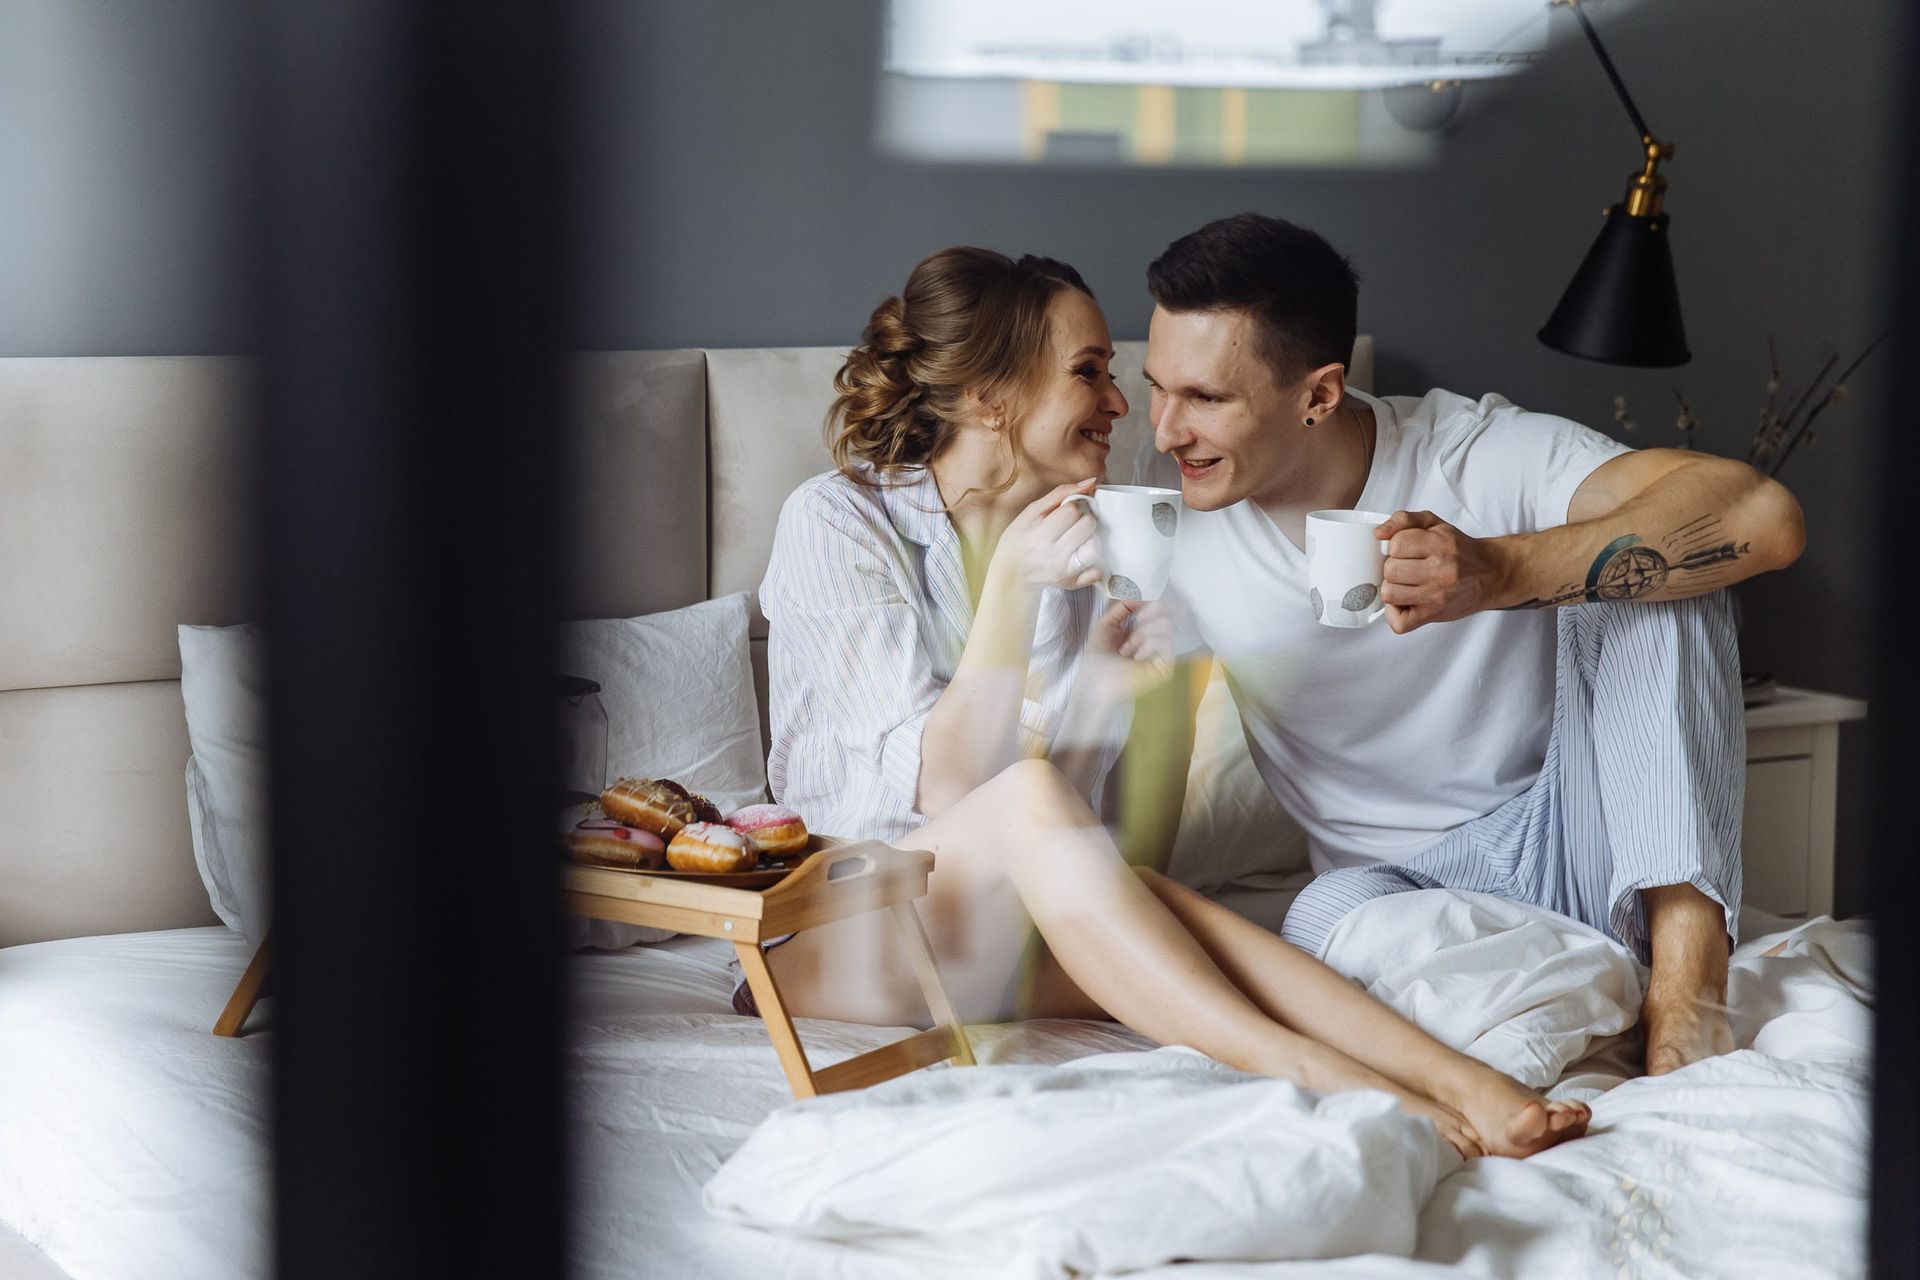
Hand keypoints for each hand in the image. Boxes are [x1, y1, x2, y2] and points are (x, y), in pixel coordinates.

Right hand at [998, 478, 1103, 591]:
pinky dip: (1094, 563)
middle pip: (1087, 526)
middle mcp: (1054, 555)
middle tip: (1071, 525)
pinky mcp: (1072, 583)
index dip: (1073, 506)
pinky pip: (1097, 571)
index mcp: (1041, 534)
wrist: (1011, 573)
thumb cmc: (1020, 539)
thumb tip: (1091, 482)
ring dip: (1090, 540)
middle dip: (1083, 520)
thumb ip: (1060, 494)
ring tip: (1077, 540)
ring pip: (1095, 548)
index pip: (1072, 510)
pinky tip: (1081, 556)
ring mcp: (1065, 572)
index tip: (1065, 511)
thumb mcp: (1031, 512)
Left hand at [1086, 600, 1175, 694]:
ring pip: (1165, 626)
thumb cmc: (1097, 659)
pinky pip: (1166, 643)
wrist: (1095, 684)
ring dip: (1142, 634)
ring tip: (1126, 650)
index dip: (1149, 601)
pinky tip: (1136, 657)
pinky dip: (1148, 645)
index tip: (1138, 603)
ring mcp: (1161, 652)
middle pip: (1165, 612)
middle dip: (1150, 611)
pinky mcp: (1166, 665)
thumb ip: (1122, 607)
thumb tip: (1139, 594)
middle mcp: (1153, 638)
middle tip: (1139, 618)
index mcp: (1139, 628)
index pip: (1156, 607)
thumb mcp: (1105, 624)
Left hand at [1373, 510, 1509, 632]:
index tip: (1404, 550)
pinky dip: (1394, 614)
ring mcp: (1437, 595)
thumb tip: (1378, 533)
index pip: (1396, 544)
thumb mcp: (1435, 524)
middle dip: (1392, 567)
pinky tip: (1404, 603)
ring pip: (1389, 594)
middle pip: (1390, 570)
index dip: (1394, 546)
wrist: (1491, 574)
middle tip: (1405, 567)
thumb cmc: (1459, 550)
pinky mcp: (1434, 614)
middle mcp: (1441, 570)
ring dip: (1392, 588)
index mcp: (1440, 544)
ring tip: (1405, 584)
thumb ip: (1404, 520)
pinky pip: (1400, 622)